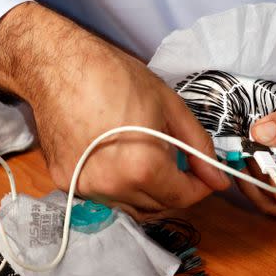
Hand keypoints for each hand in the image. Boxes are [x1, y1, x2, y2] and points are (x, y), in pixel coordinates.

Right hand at [0, 2, 229, 218]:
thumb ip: (198, 146)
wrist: (58, 67)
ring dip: (147, 193)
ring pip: (130, 208)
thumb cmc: (113, 77)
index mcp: (142, 168)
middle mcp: (112, 187)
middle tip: (177, 165)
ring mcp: (85, 189)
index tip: (202, 174)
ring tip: (147, 160)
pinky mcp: (66, 184)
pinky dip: (118, 187)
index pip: (182, 198)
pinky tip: (118, 161)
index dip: (199, 187)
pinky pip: (103, 198)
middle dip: (174, 190)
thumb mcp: (169, 105)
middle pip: (157, 208)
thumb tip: (218, 178)